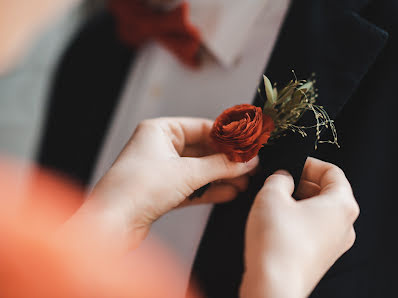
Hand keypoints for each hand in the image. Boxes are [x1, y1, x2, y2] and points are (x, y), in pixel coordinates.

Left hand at [64, 118, 257, 250]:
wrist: (110, 226)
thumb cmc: (136, 190)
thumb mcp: (186, 173)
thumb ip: (221, 165)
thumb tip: (248, 160)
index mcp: (159, 131)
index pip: (203, 127)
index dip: (228, 137)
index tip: (249, 145)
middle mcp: (159, 147)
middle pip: (202, 150)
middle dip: (227, 160)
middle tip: (251, 166)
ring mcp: (160, 170)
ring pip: (198, 169)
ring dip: (221, 176)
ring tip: (245, 182)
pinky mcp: (161, 191)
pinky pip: (191, 186)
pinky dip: (209, 189)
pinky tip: (229, 193)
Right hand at [241, 158, 358, 297]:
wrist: (273, 286)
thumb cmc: (277, 243)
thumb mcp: (271, 196)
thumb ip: (279, 178)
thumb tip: (283, 177)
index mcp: (342, 205)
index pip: (333, 171)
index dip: (309, 163)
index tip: (291, 163)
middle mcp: (345, 225)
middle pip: (328, 192)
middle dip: (302, 182)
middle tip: (279, 181)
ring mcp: (335, 244)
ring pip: (320, 211)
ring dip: (299, 201)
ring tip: (275, 201)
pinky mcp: (322, 258)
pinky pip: (314, 229)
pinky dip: (299, 220)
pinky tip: (277, 222)